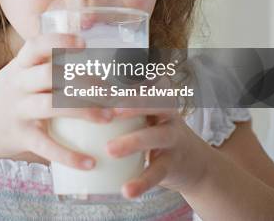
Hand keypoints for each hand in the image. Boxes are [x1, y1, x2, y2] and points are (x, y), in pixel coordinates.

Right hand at [0, 33, 113, 169]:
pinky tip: (90, 162)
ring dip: (83, 110)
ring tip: (108, 118)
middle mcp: (18, 84)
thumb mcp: (19, 76)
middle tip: (110, 89)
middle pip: (50, 72)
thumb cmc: (7, 98)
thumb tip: (97, 68)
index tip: (84, 44)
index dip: (60, 41)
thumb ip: (46, 69)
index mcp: (20, 66)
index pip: (37, 45)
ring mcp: (18, 110)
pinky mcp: (19, 136)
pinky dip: (69, 155)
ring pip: (52, 104)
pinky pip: (46, 146)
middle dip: (83, 78)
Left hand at [104, 83, 213, 198]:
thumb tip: (79, 100)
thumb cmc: (155, 133)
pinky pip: (157, 171)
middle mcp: (167, 114)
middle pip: (155, 103)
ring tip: (110, 150)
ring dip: (133, 141)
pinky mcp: (174, 162)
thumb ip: (117, 107)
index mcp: (155, 98)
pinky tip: (127, 190)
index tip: (102, 86)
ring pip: (156, 136)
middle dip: (133, 105)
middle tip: (109, 111)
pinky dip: (142, 182)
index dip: (124, 83)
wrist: (194, 163)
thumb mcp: (142, 115)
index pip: (142, 84)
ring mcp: (173, 137)